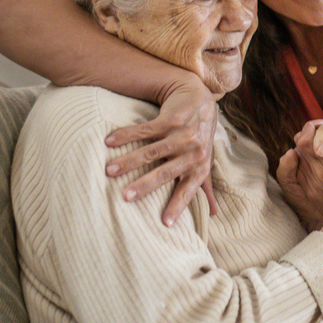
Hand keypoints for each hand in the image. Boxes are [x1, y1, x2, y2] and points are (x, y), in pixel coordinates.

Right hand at [104, 79, 218, 224]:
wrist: (199, 98)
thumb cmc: (200, 137)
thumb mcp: (205, 161)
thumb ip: (206, 187)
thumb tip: (214, 214)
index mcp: (200, 167)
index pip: (187, 190)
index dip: (177, 206)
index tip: (165, 223)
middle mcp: (193, 152)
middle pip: (166, 172)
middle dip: (145, 186)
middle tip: (125, 197)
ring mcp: (182, 134)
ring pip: (152, 151)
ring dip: (128, 161)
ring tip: (108, 170)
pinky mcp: (171, 119)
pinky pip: (145, 130)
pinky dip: (126, 135)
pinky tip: (109, 141)